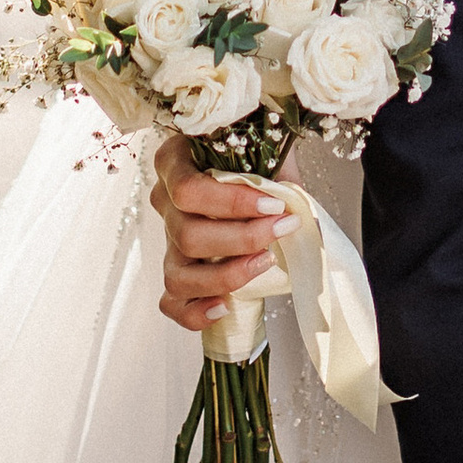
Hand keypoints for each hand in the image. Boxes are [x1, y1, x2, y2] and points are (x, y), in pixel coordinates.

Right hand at [151, 129, 289, 332]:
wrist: (256, 180)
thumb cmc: (257, 158)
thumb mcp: (265, 151)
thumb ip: (274, 170)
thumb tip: (297, 205)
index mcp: (175, 163)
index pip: (187, 190)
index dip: (231, 203)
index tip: (275, 205)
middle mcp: (165, 202)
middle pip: (187, 235)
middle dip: (242, 239)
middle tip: (283, 229)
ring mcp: (168, 240)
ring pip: (177, 275)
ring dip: (226, 276)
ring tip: (266, 262)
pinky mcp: (177, 270)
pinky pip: (171, 303)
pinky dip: (196, 312)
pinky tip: (225, 307)